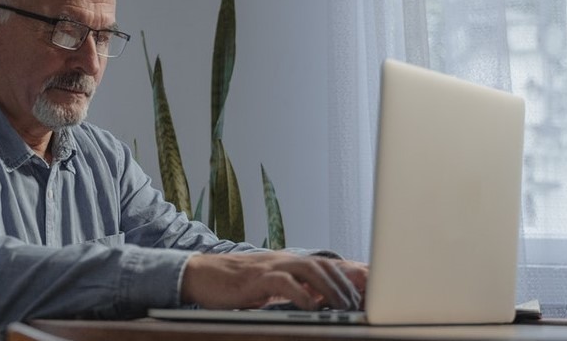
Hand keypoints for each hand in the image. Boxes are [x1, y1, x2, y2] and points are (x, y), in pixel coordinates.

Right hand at [180, 252, 362, 310]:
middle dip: (345, 282)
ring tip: (341, 305)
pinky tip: (310, 307)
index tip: (368, 286)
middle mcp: (281, 260)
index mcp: (285, 263)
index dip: (348, 273)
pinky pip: (284, 283)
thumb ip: (290, 289)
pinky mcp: (256, 278)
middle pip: (323, 264)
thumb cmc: (230, 283)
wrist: (198, 274)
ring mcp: (269, 267)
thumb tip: (316, 299)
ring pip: (309, 269)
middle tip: (357, 302)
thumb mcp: (266, 286)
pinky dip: (301, 295)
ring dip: (329, 288)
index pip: (323, 263)